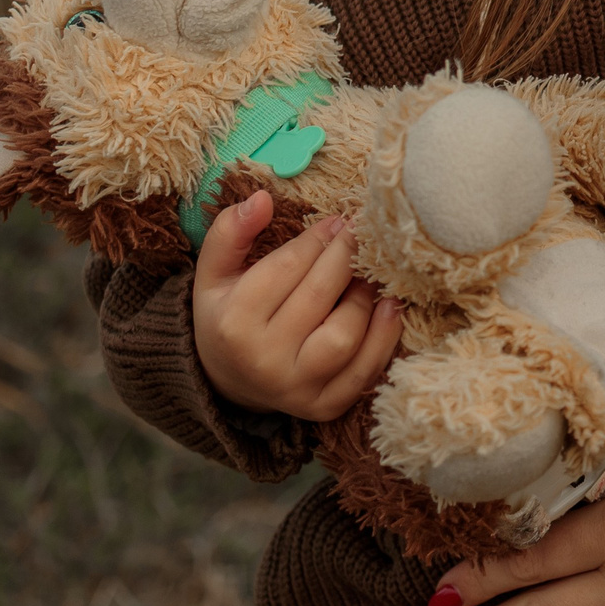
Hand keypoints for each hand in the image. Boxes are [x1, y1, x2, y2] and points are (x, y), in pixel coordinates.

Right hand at [192, 190, 404, 417]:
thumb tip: (261, 198)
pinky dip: (384, 338)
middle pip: (318, 297)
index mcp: (232, 323)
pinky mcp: (324, 407)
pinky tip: (390, 306)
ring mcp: (295, 389)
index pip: (286, 269)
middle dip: (345, 258)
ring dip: (365, 297)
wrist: (230, 380)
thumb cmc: (228, 314)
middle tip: (360, 235)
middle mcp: (263, 361)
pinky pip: (364, 373)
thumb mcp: (213, 273)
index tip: (337, 220)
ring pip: (344, 337)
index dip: (317, 239)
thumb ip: (228, 233)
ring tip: (370, 272)